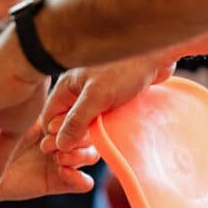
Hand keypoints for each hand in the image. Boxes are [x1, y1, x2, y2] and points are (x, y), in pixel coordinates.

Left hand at [0, 122, 98, 207]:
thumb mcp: (7, 127)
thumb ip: (25, 119)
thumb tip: (38, 101)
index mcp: (50, 122)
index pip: (74, 115)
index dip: (69, 119)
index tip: (51, 126)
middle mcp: (59, 140)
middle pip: (87, 134)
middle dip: (77, 137)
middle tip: (53, 143)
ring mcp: (60, 161)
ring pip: (89, 155)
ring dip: (80, 155)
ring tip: (59, 158)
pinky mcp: (58, 182)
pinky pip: (82, 182)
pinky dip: (80, 179)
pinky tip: (64, 173)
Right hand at [41, 53, 174, 151]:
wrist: (158, 53)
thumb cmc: (125, 68)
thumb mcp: (97, 96)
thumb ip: (76, 120)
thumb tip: (59, 144)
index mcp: (66, 87)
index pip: (50, 118)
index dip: (54, 137)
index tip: (64, 153)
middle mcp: (77, 92)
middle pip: (64, 122)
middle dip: (71, 140)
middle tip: (83, 154)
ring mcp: (94, 95)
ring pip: (84, 123)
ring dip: (88, 137)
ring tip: (94, 149)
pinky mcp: (112, 98)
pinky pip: (100, 119)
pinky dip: (102, 130)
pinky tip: (109, 138)